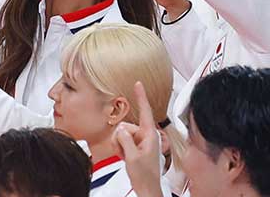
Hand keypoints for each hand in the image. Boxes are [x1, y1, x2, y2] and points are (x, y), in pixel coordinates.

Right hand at [114, 81, 163, 196]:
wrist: (147, 190)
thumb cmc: (145, 176)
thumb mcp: (132, 157)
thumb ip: (126, 139)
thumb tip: (121, 129)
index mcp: (150, 135)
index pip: (145, 111)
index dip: (141, 96)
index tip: (138, 83)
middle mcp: (146, 135)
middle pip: (126, 126)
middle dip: (121, 138)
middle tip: (125, 153)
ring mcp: (140, 141)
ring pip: (121, 133)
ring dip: (119, 145)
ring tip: (126, 157)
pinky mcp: (135, 146)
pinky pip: (121, 140)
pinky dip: (119, 148)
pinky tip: (124, 157)